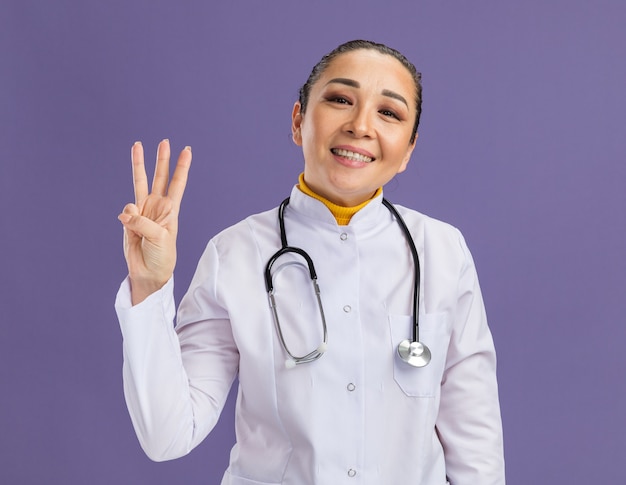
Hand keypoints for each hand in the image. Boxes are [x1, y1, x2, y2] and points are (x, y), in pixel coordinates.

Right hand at [118, 139, 191, 304]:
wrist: (148, 271)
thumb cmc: (162, 255)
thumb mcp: (160, 238)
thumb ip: (143, 222)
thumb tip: (126, 212)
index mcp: (171, 209)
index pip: (178, 184)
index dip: (182, 167)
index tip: (187, 150)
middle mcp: (157, 206)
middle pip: (160, 177)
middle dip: (162, 159)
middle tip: (164, 141)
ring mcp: (142, 210)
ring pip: (139, 182)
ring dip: (139, 164)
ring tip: (137, 144)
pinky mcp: (129, 218)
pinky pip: (126, 210)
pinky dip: (128, 218)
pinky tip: (132, 229)